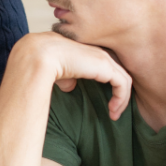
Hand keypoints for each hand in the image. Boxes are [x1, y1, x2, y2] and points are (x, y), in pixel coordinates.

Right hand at [16, 33, 132, 120]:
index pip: (107, 67)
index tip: (105, 101)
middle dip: (120, 93)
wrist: (41, 55)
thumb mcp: (57, 71)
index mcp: (89, 51)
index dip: (109, 83)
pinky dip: (121, 99)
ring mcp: (104, 58)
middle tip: (114, 110)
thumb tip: (69, 87)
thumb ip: (66, 78)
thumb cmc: (44, 62)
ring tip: (114, 114)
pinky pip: (123, 85)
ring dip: (122, 100)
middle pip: (119, 73)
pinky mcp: (107, 67)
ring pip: (124, 80)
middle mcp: (99, 52)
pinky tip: (113, 111)